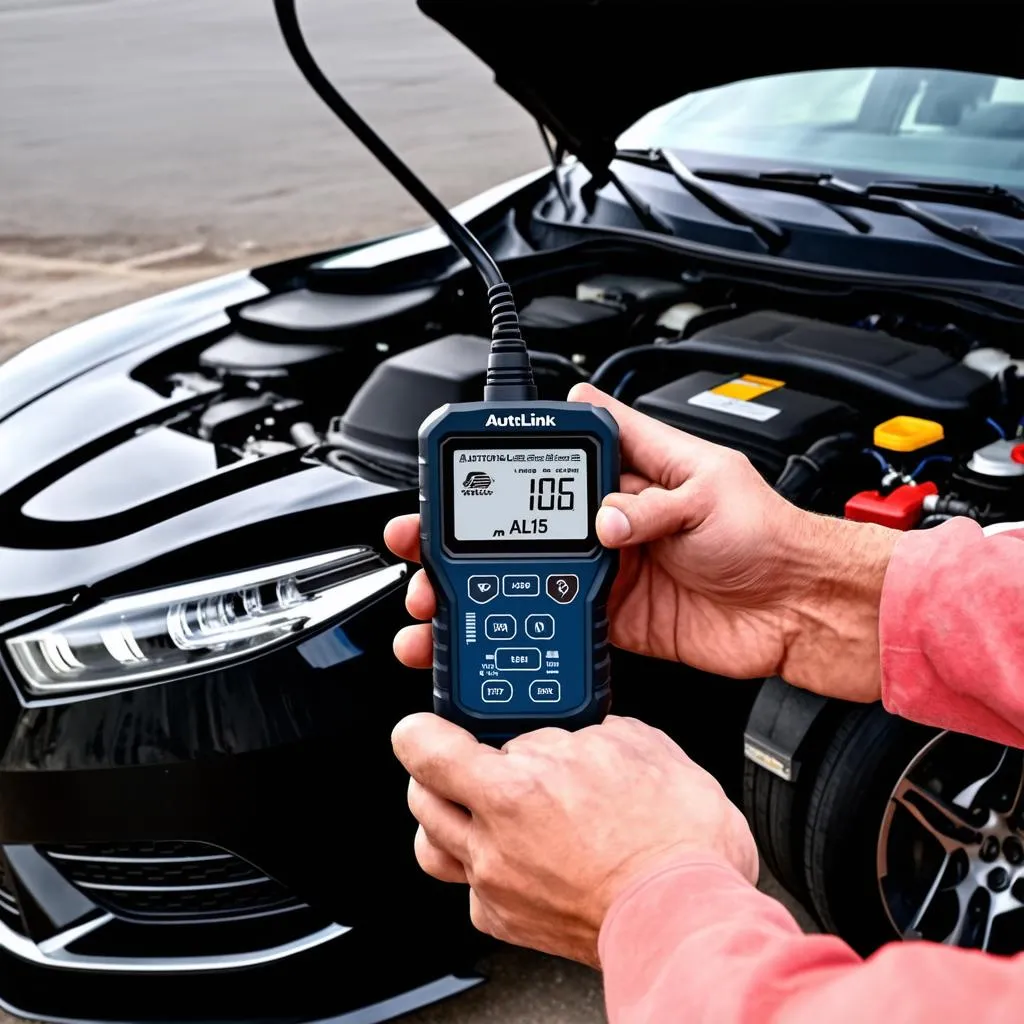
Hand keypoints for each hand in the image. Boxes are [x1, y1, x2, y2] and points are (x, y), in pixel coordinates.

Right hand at [384, 383, 897, 701]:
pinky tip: (485, 635)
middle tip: (424, 546)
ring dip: (479, 587)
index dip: (504, 462)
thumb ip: (651, 498)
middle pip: (522, 523)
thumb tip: (602, 512)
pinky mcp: (616, 618)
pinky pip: (557, 620)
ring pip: (527, 574)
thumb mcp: (712, 488)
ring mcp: (609, 570)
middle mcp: (612, 520)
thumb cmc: (771, 534)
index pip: (553, 459)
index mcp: (631, 474)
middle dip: (467, 533)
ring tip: (436, 598)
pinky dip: (520, 627)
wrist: (801, 609)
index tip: (459, 472)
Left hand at [392, 713, 757, 966]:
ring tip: (478, 806)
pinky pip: (470, 886)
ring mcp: (498, 884)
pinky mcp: (508, 920)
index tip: (424, 726)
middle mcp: (494, 840)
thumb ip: (586, 734)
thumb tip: (576, 735)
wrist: (689, 913)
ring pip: (434, 844)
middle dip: (436, 771)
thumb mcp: (635, 746)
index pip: (426, 749)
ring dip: (447, 819)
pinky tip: (515, 853)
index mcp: (516, 788)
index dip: (419, 730)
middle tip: (467, 760)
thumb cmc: (672, 838)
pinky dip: (481, 866)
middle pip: (421, 796)